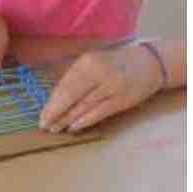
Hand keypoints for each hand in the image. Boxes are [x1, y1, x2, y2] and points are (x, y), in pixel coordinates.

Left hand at [39, 44, 164, 132]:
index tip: (41, 116)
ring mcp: (111, 86)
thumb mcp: (94, 62)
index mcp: (87, 62)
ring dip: (67, 120)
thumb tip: (55, 100)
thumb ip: (77, 78)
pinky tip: (74, 128)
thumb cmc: (115, 64)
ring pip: (83, 106)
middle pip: (71, 96)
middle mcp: (98, 72)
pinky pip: (99, 112)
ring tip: (56, 129)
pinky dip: (85, 121)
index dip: (51, 103)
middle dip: (55, 113)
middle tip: (44, 126)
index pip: (64, 86)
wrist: (150, 62)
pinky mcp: (122, 99)